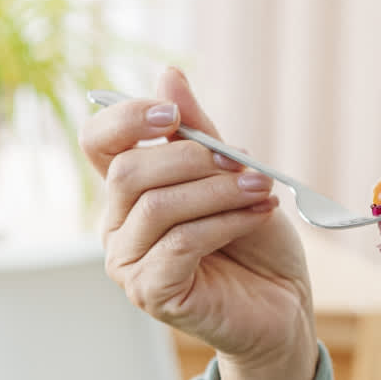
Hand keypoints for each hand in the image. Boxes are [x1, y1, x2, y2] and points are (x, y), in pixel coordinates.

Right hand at [81, 66, 317, 379]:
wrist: (282, 304)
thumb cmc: (254, 241)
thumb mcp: (231, 175)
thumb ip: (198, 132)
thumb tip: (167, 75)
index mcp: (128, 191)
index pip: (98, 141)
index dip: (126, 118)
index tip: (173, 116)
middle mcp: (117, 226)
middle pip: (129, 171)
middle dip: (192, 159)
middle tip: (242, 161)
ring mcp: (128, 264)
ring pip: (157, 207)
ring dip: (217, 191)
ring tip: (261, 189)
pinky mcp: (151, 293)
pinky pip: (179, 244)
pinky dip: (224, 223)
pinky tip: (256, 215)